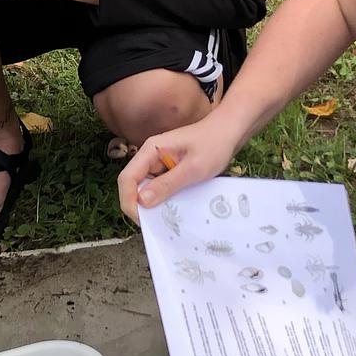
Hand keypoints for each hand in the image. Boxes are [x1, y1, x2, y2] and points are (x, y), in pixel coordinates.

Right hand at [117, 115, 241, 221]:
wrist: (229, 132)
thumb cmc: (214, 144)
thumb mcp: (193, 168)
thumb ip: (167, 184)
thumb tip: (142, 202)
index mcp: (150, 151)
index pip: (126, 178)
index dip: (129, 201)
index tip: (142, 220)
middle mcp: (150, 156)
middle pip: (133, 185)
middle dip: (140, 206)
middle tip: (157, 223)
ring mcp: (158, 163)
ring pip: (146, 188)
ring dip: (153, 203)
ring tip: (169, 217)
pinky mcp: (168, 169)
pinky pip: (159, 187)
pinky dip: (165, 198)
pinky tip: (177, 207)